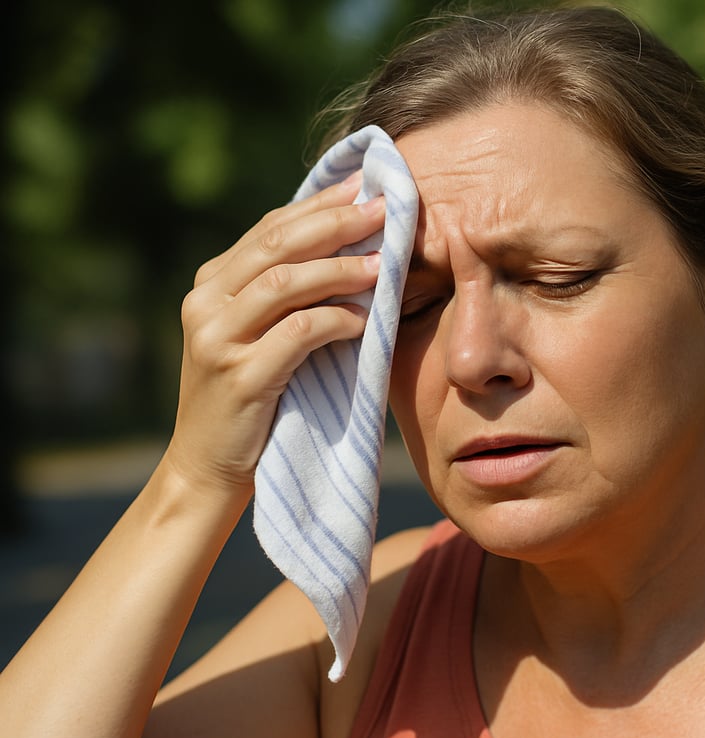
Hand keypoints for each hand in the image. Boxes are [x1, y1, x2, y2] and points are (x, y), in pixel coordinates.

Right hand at [164, 174, 385, 507]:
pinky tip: (366, 321)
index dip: (321, 204)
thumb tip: (350, 243)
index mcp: (211, 284)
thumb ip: (285, 293)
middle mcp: (206, 303)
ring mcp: (217, 340)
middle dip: (336, 222)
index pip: (270, 228)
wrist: (208, 468)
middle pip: (277, 244)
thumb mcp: (258, 334)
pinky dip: (336, 321)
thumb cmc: (251, 398)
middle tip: (384, 209)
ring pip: (285, 283)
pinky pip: (297, 334)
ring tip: (383, 264)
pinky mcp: (240, 377)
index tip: (368, 187)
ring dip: (341, 270)